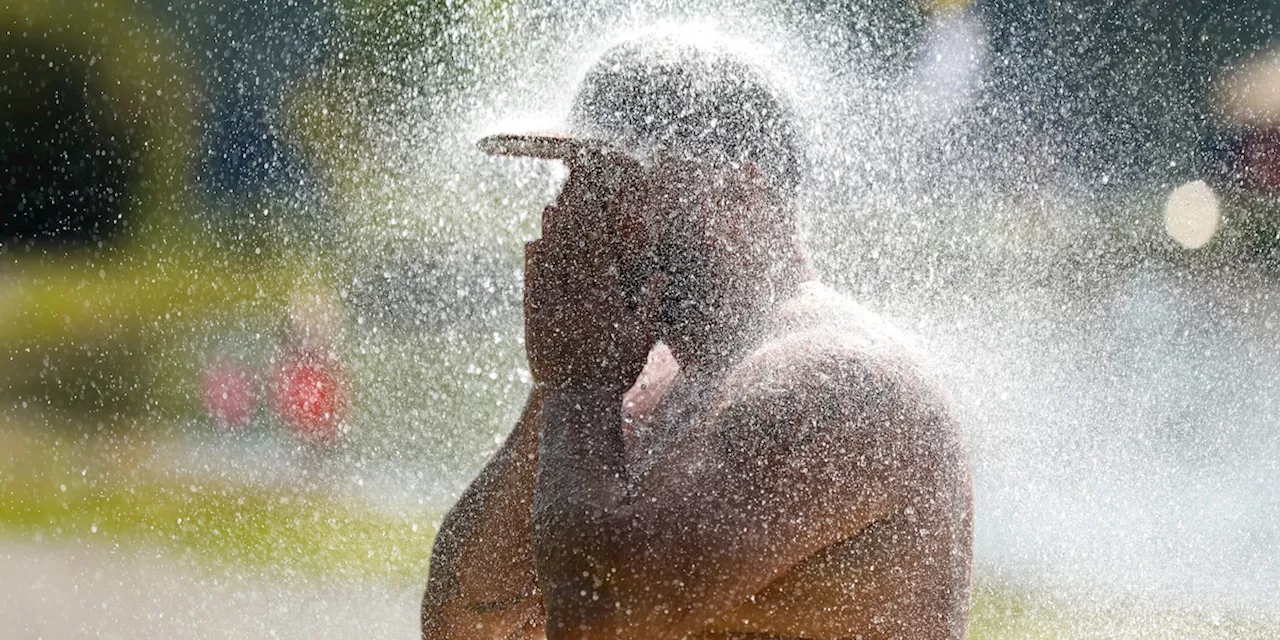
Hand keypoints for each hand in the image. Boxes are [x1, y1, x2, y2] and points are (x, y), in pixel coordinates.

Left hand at [523, 160, 662, 393]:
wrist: (579, 403)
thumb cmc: (615, 373)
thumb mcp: (642, 340)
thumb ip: (649, 305)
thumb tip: (661, 275)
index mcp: (606, 301)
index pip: (601, 254)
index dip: (596, 226)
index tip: (594, 203)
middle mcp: (579, 300)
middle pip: (575, 251)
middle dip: (573, 220)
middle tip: (569, 193)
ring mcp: (554, 309)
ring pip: (552, 263)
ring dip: (551, 234)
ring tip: (549, 210)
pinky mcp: (535, 321)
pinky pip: (533, 284)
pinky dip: (533, 263)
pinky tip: (532, 245)